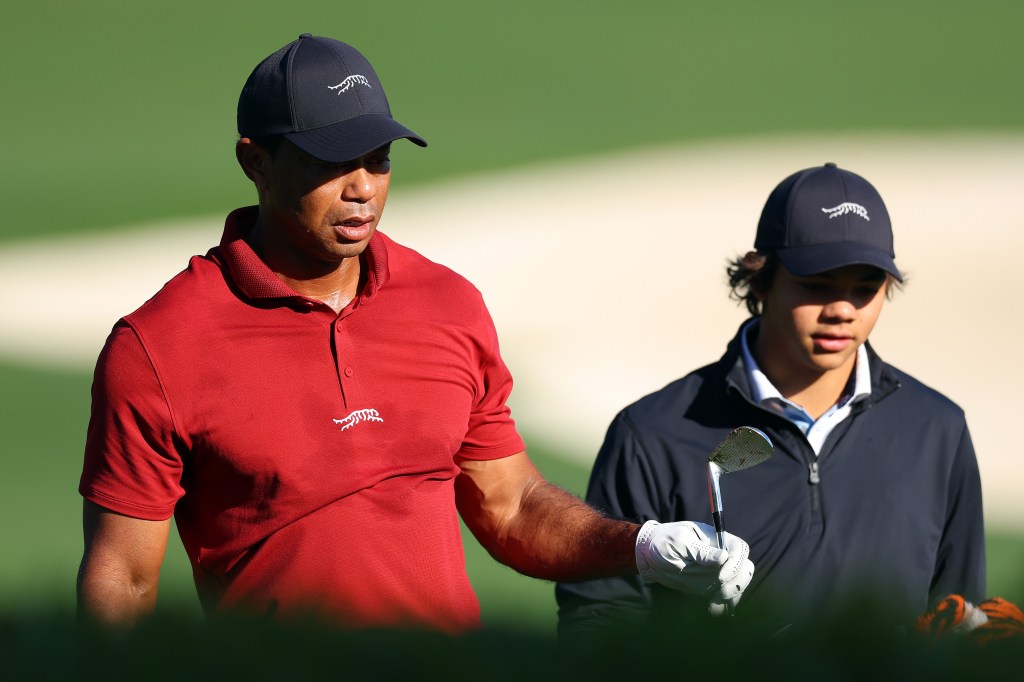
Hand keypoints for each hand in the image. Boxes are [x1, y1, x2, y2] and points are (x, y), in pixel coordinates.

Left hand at [635, 520, 754, 615]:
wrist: (650, 556)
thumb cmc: (663, 542)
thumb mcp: (678, 543)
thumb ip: (700, 551)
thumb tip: (723, 557)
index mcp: (716, 539)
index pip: (739, 549)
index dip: (736, 564)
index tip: (721, 577)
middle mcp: (721, 556)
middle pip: (745, 568)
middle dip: (738, 583)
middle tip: (721, 593)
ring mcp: (718, 571)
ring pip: (738, 584)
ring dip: (731, 597)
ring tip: (713, 604)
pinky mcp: (711, 586)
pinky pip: (725, 597)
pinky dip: (723, 605)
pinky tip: (711, 609)